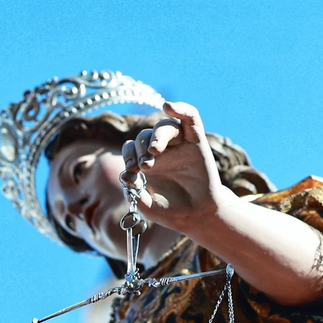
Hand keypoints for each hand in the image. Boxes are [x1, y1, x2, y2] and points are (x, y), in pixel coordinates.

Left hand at [121, 101, 235, 232]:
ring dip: (157, 136)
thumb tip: (125, 176)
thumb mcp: (147, 205)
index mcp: (145, 161)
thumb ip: (134, 192)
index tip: (131, 169)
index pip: (131, 147)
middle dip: (141, 149)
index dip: (129, 155)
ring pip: (164, 127)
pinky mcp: (196, 141)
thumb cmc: (170, 211)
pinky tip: (169, 106)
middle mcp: (161, 150)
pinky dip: (181, 109)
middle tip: (146, 166)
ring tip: (155, 151)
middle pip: (145, 135)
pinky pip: (190, 118)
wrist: (197, 216)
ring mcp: (179, 144)